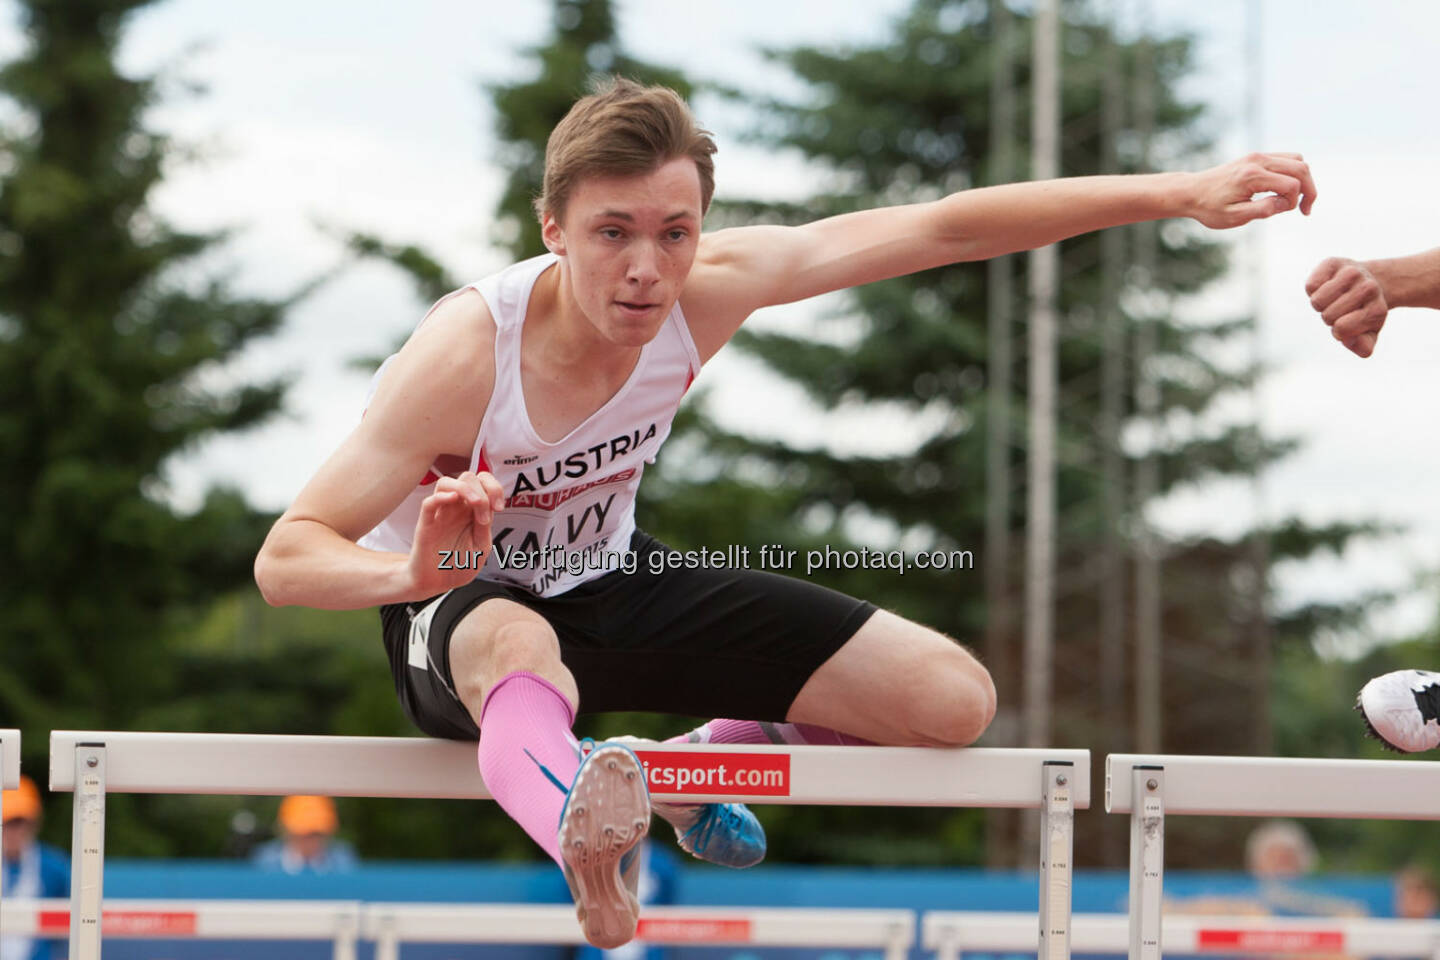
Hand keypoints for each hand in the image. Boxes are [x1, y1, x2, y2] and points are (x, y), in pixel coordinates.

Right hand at [408, 471, 506, 594]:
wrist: (438, 584)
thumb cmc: (459, 564)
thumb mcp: (480, 546)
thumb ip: (484, 526)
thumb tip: (489, 506)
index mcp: (471, 511)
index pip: (482, 481)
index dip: (494, 487)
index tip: (500, 507)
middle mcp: (456, 508)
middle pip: (466, 477)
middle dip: (483, 489)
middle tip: (487, 514)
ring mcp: (440, 515)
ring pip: (445, 483)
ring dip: (465, 488)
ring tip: (477, 504)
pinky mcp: (426, 526)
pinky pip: (428, 503)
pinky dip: (440, 497)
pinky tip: (453, 499)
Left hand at [1187, 153, 1316, 228]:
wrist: (1190, 192)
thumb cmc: (1209, 207)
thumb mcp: (1234, 217)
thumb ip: (1262, 210)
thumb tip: (1287, 203)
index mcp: (1252, 176)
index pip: (1291, 184)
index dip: (1294, 202)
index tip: (1283, 212)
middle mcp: (1258, 160)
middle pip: (1301, 168)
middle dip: (1309, 189)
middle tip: (1305, 210)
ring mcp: (1257, 156)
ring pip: (1297, 160)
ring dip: (1303, 180)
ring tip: (1293, 200)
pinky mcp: (1256, 157)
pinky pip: (1286, 159)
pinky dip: (1292, 173)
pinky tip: (1284, 191)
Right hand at [1305, 257, 1388, 357]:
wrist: (1367, 280)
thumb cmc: (1362, 312)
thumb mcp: (1367, 332)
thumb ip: (1363, 345)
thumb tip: (1355, 343)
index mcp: (1377, 310)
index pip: (1341, 328)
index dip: (1338, 331)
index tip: (1348, 322)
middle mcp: (1369, 289)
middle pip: (1328, 315)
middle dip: (1328, 317)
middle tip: (1340, 308)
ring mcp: (1353, 273)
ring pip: (1318, 300)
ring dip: (1319, 304)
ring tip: (1332, 298)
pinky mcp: (1334, 263)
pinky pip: (1311, 285)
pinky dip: (1313, 290)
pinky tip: (1325, 285)